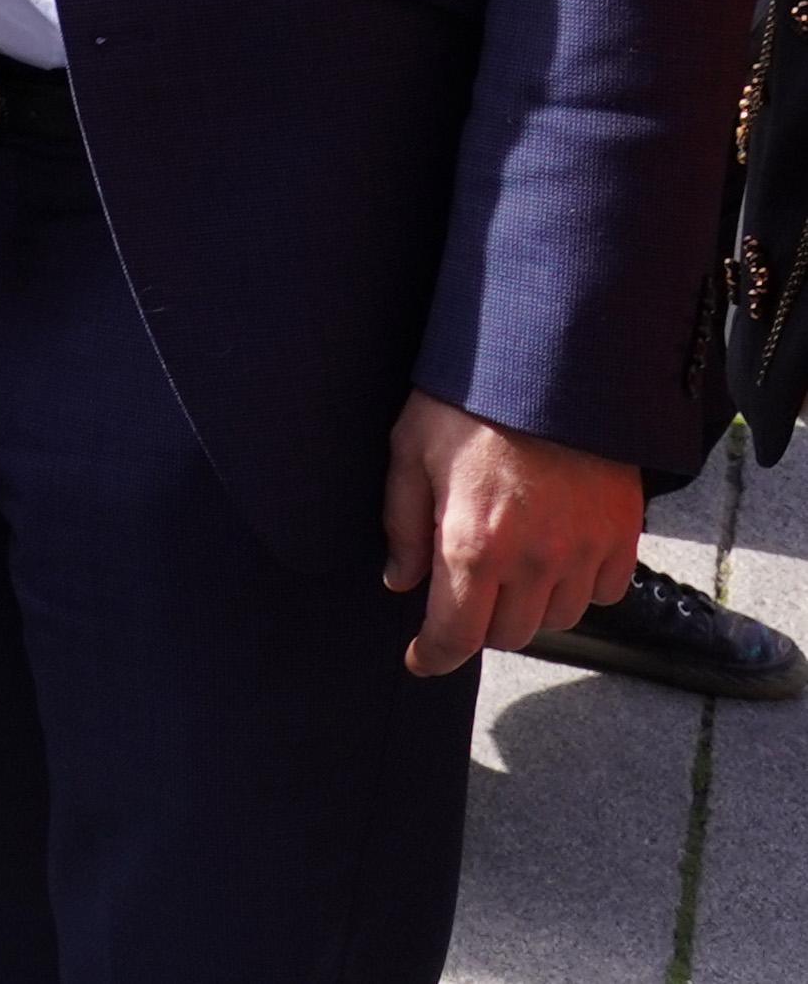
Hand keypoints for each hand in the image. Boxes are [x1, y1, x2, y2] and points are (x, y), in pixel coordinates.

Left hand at [382, 390, 639, 677]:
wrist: (548, 364)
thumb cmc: (466, 402)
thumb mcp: (409, 453)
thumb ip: (402, 524)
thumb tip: (400, 581)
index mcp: (472, 545)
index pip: (455, 633)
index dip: (433, 656)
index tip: (420, 659)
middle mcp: (533, 560)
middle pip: (509, 634)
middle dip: (479, 622)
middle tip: (464, 589)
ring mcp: (583, 550)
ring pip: (557, 618)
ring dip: (529, 606)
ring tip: (508, 565)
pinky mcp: (622, 535)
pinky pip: (605, 591)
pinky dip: (580, 586)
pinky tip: (556, 554)